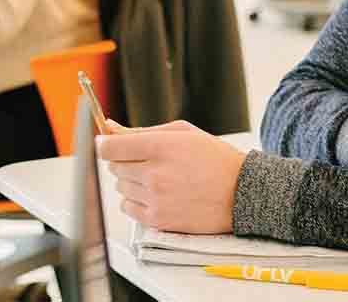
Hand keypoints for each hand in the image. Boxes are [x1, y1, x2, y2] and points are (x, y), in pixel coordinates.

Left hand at [98, 120, 245, 233]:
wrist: (241, 193)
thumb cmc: (215, 159)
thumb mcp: (184, 133)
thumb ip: (142, 131)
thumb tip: (110, 128)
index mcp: (161, 147)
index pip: (109, 148)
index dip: (105, 144)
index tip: (108, 144)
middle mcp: (155, 174)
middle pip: (114, 167)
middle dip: (126, 162)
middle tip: (150, 162)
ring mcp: (155, 198)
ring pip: (120, 188)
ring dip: (133, 183)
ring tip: (160, 180)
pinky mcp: (157, 219)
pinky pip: (127, 208)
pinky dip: (136, 201)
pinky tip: (158, 195)